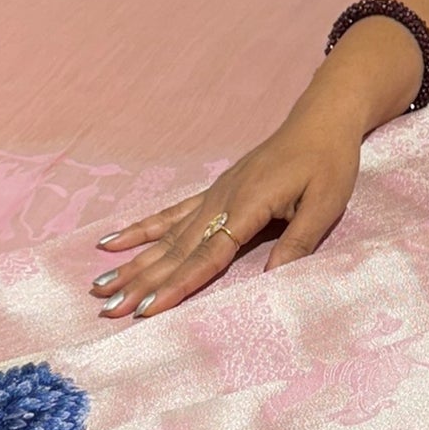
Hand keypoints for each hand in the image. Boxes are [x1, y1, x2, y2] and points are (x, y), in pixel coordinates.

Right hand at [88, 97, 360, 318]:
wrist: (320, 121)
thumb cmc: (328, 164)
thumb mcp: (325, 205)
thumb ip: (297, 243)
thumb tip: (271, 281)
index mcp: (249, 205)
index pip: (208, 255)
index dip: (178, 284)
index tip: (148, 308)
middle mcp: (222, 200)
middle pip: (177, 250)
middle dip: (142, 281)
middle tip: (108, 307)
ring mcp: (214, 194)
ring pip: (168, 235)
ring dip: (134, 262)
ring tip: (100, 284)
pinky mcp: (215, 191)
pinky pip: (171, 214)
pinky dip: (142, 229)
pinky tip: (113, 241)